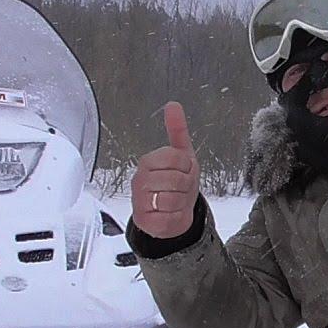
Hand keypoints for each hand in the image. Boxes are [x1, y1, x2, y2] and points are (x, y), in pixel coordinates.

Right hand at [131, 102, 199, 237]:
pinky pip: (169, 218)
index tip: (184, 170)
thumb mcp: (182, 155)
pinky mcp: (145, 221)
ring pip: (172, 199)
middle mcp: (140, 181)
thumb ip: (177, 130)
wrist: (174, 214)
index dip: (187, 166)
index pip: (175, 157)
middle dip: (186, 185)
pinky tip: (171, 214)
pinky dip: (177, 217)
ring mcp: (140, 202)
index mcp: (148, 162)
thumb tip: (173, 106)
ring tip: (177, 200)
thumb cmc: (177, 184)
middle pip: (175, 179)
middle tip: (182, 188)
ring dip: (182, 202)